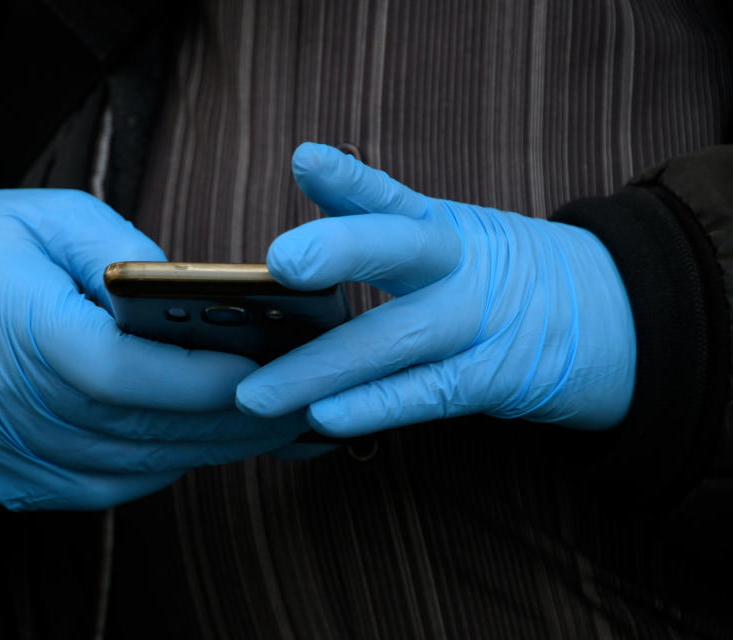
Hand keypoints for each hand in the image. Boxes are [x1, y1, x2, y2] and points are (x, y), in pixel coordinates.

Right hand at [0, 189, 305, 509]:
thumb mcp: (51, 218)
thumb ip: (128, 256)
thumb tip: (203, 303)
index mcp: (17, 330)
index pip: (124, 373)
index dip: (201, 379)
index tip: (265, 372)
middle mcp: (6, 407)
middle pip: (138, 430)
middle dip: (227, 423)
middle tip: (295, 409)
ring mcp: (0, 455)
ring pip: (127, 470)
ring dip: (202, 451)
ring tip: (263, 427)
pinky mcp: (1, 480)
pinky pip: (98, 488)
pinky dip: (155, 467)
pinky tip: (195, 443)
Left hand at [236, 143, 635, 435]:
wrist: (613, 316)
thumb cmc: (499, 279)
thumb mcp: (453, 241)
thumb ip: (379, 239)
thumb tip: (289, 254)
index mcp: (442, 227)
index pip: (389, 197)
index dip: (347, 179)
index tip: (304, 159)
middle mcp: (460, 266)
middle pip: (401, 248)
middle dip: (341, 249)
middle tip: (281, 260)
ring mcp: (479, 323)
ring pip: (397, 338)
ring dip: (320, 368)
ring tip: (256, 394)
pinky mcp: (494, 378)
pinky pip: (426, 394)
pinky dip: (373, 406)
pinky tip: (324, 416)